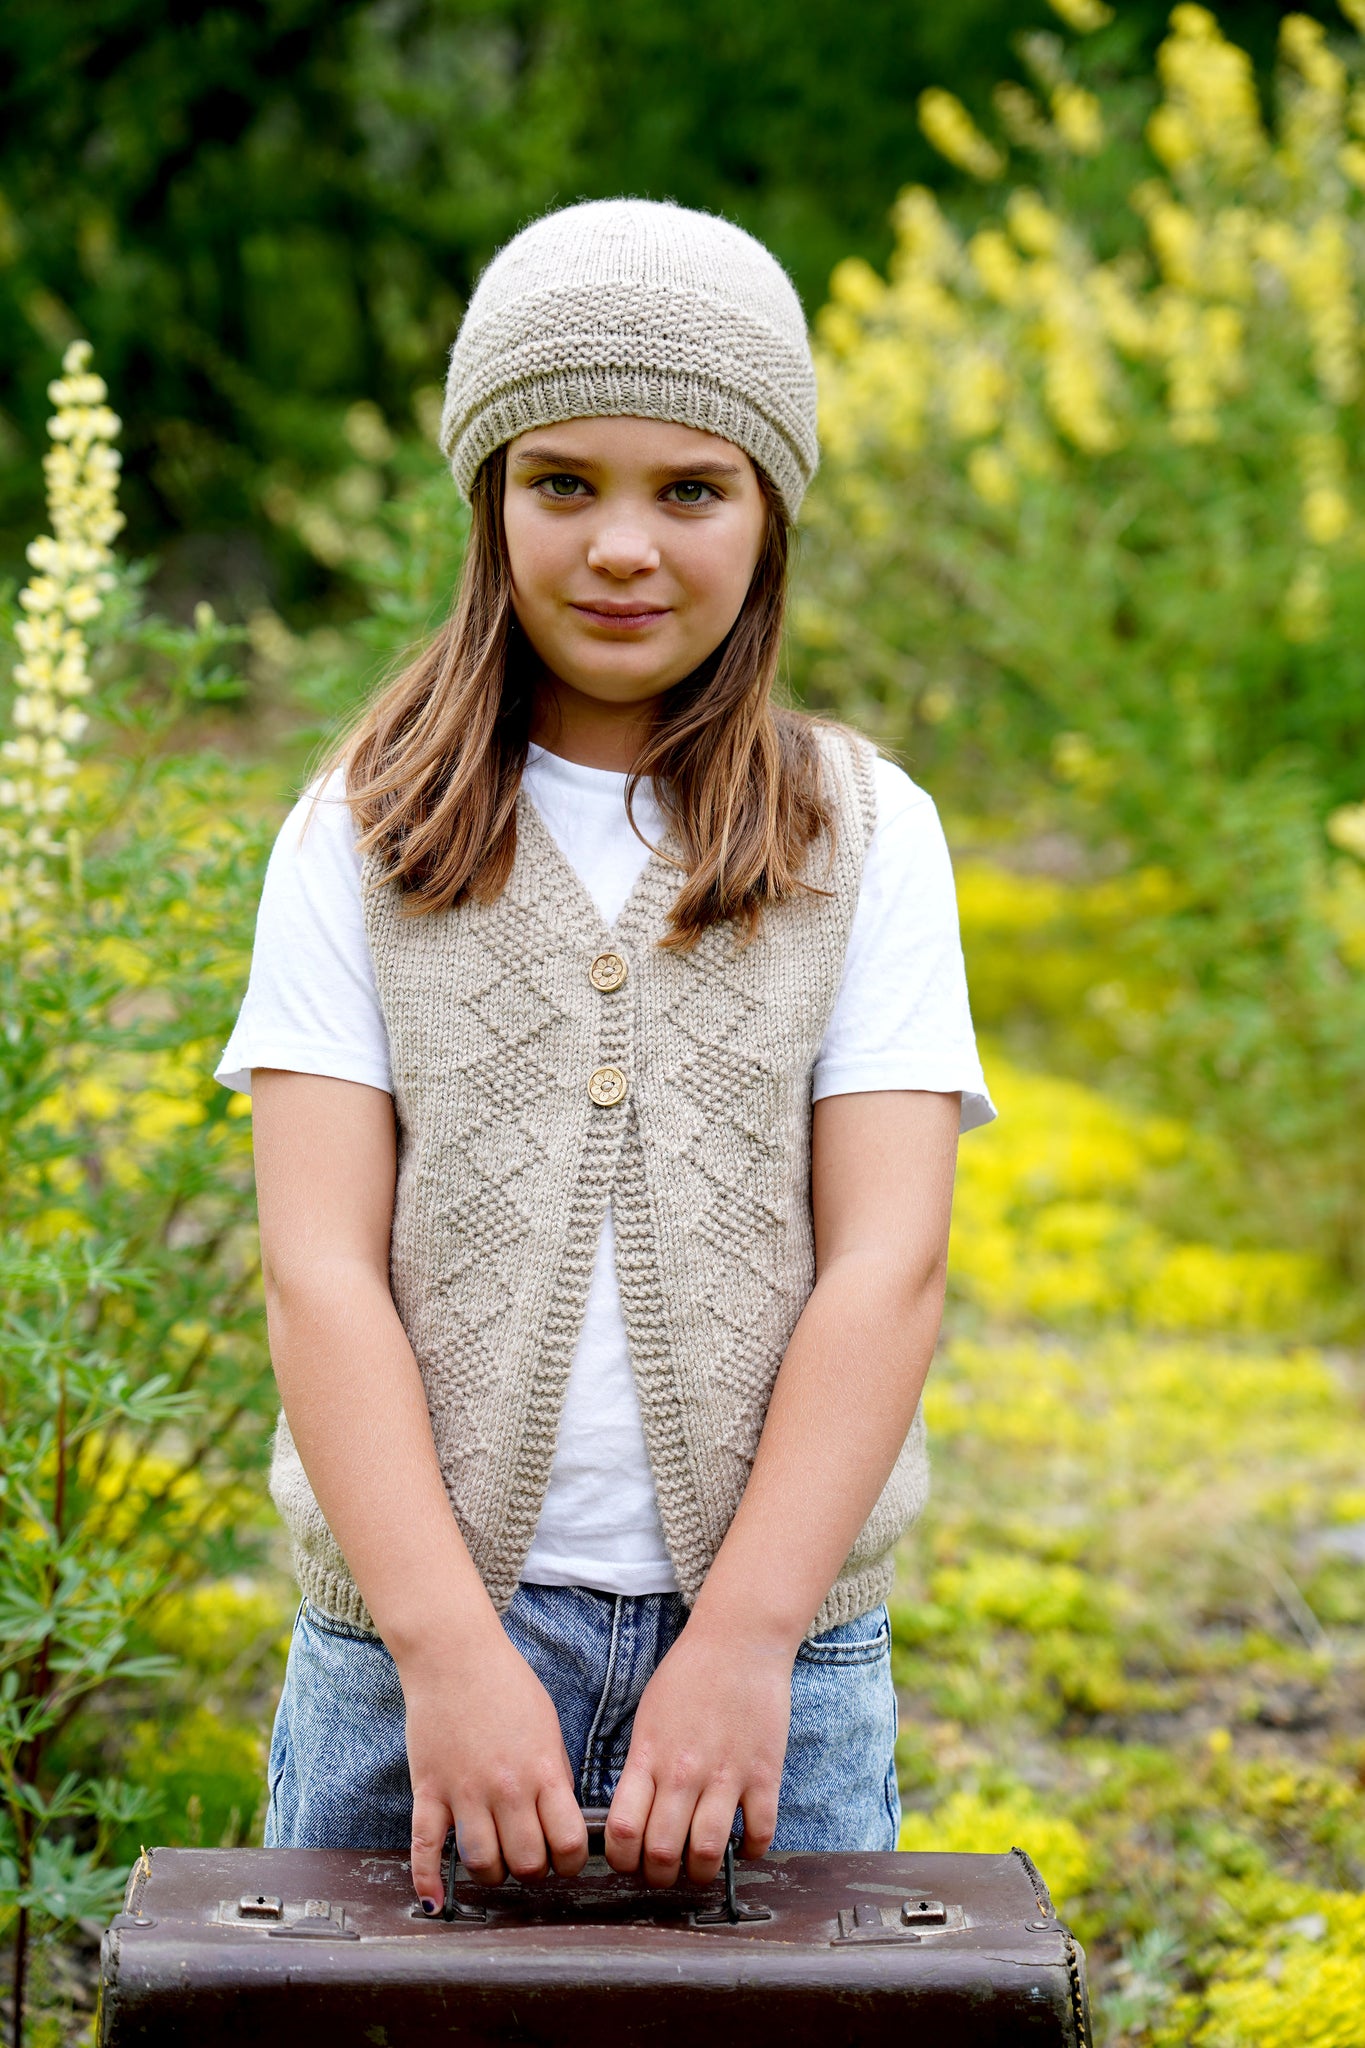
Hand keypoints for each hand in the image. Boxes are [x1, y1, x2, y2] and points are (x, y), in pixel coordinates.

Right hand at [399, 1617, 587, 1906]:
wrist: (454, 1655)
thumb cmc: (506, 1686)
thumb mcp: (548, 1727)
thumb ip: (554, 1775)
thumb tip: (560, 1820)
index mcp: (542, 1770)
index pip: (568, 1842)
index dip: (572, 1862)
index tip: (566, 1860)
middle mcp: (505, 1788)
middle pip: (527, 1862)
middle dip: (533, 1870)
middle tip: (530, 1860)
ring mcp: (463, 1792)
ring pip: (482, 1863)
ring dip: (492, 1874)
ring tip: (496, 1865)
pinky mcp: (428, 1790)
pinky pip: (425, 1847)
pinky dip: (427, 1880)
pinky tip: (435, 1902)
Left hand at [604, 1616, 791, 1885]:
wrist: (739, 1641)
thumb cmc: (688, 1676)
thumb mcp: (648, 1718)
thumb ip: (640, 1767)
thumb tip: (630, 1817)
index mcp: (649, 1757)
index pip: (622, 1830)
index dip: (621, 1860)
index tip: (629, 1861)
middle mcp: (684, 1772)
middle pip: (662, 1852)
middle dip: (658, 1876)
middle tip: (664, 1871)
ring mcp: (726, 1775)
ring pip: (706, 1852)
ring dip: (700, 1873)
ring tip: (699, 1867)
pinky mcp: (765, 1773)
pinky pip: (759, 1832)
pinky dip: (751, 1851)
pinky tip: (743, 1846)